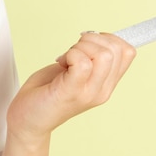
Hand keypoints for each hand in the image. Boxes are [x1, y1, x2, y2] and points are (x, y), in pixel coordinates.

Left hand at [7, 32, 135, 144]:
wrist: (27, 120)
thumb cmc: (48, 91)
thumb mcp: (77, 72)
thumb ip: (91, 59)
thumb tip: (99, 36)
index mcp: (107, 84)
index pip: (128, 52)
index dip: (109, 38)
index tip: (88, 44)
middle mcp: (102, 91)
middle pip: (116, 50)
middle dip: (92, 40)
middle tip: (73, 52)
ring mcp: (89, 93)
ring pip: (103, 54)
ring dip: (80, 47)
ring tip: (66, 60)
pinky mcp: (71, 92)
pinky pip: (82, 63)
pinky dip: (70, 55)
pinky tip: (61, 64)